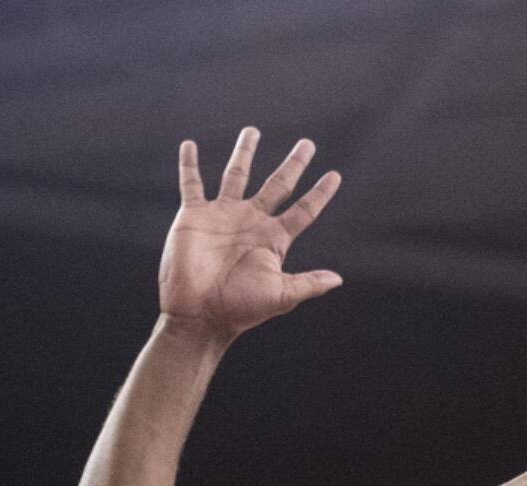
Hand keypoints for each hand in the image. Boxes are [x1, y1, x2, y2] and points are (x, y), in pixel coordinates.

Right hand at [158, 129, 341, 344]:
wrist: (200, 313)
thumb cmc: (240, 308)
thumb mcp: (280, 295)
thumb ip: (308, 283)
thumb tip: (338, 279)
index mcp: (273, 239)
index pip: (303, 210)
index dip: (319, 193)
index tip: (334, 175)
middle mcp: (251, 222)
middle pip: (277, 185)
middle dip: (293, 165)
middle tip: (307, 144)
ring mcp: (223, 216)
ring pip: (237, 174)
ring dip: (245, 152)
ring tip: (253, 130)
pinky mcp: (194, 215)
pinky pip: (191, 183)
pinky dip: (189, 164)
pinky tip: (189, 145)